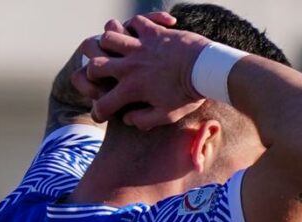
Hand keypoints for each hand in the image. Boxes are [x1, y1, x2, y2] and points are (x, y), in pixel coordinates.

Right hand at [71, 14, 208, 129]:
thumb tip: (127, 119)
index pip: (103, 104)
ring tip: (116, 50)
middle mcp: (130, 66)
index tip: (101, 115)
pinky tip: (140, 33)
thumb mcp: (167, 116)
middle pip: (94, 66)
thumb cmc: (189, 95)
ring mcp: (140, 46)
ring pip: (108, 37)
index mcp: (131, 89)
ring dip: (109, 44)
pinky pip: (135, 21)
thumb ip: (143, 120)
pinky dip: (135, 26)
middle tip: (102, 76)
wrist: (207, 70)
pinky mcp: (152, 32)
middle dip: (94, 73)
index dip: (99, 113)